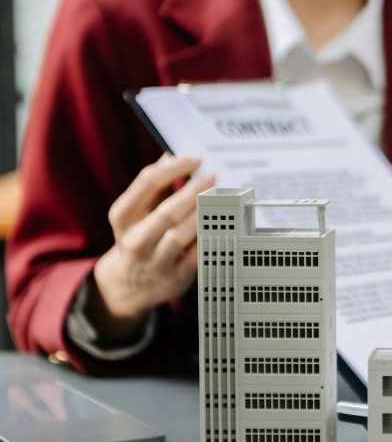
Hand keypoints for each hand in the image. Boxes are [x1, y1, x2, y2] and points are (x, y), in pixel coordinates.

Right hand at [89, 154, 214, 342]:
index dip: (174, 168)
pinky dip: (207, 239)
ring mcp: (154, 262)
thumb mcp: (136, 212)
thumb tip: (170, 157)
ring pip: (179, 236)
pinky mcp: (174, 278)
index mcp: (122, 217)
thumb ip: (153, 187)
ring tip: (217, 199)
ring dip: (200, 215)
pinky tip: (219, 224)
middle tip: (212, 177)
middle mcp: (134, 240)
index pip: (146, 183)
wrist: (129, 284)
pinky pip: (195, 256)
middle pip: (166, 212)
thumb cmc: (139, 237)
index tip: (195, 159)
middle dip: (192, 191)